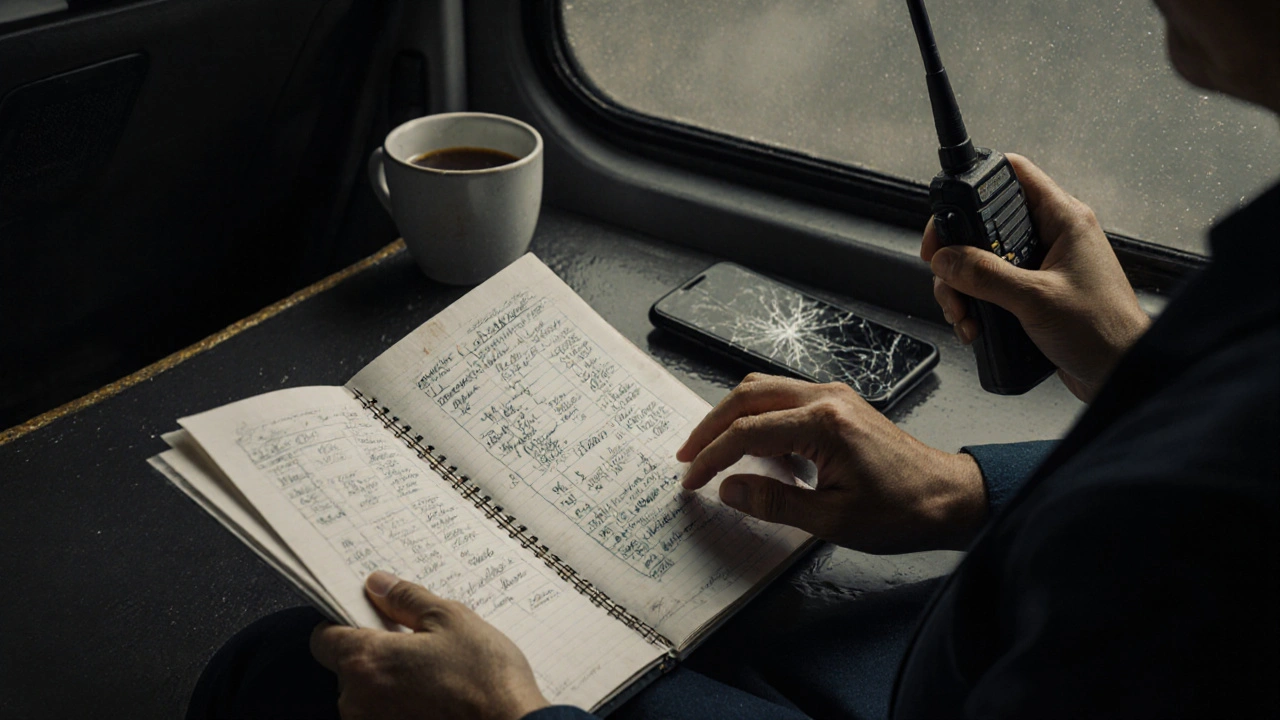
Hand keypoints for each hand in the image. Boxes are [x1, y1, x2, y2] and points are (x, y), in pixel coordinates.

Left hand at [310, 571, 548, 719]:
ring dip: (389, 683)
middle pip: (347, 669)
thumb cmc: (485, 677)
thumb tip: (377, 584)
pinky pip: (383, 716)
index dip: (342, 624)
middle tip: (416, 646)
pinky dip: (400, 706)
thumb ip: (405, 599)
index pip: (322, 638)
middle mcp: (357, 701)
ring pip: (366, 696)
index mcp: (366, 661)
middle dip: (375, 655)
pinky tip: (435, 699)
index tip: (368, 619)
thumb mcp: (450, 619)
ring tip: (433, 676)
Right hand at [678, 373, 986, 553]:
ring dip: (732, 416)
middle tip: (688, 456)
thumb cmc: (903, 510)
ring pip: (764, 389)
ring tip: (711, 449)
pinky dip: (758, 416)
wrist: (951, 497)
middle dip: (710, 426)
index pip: (747, 431)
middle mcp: (827, 398)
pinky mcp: (840, 404)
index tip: (692, 480)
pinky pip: (785, 398)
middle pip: (748, 396)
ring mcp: (834, 396)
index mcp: (824, 423)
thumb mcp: (832, 519)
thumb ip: (774, 502)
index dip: (712, 457)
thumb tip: (729, 489)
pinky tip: (753, 448)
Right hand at [923, 153, 1149, 402]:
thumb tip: (946, 258)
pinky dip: (973, 305)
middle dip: (957, 252)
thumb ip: (985, 275)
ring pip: (981, 260)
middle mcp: (1052, 237)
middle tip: (941, 270)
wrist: (1120, 375)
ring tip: (962, 312)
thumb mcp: (1036, 299)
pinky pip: (990, 288)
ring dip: (961, 287)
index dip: (975, 185)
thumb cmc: (1104, 332)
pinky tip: (973, 325)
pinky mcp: (1032, 294)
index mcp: (1064, 220)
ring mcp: (1041, 266)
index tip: (947, 214)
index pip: (1014, 175)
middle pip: (985, 223)